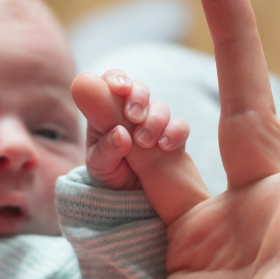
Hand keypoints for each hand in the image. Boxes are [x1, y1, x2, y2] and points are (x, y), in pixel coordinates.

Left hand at [77, 69, 188, 189]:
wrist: (129, 198)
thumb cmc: (107, 175)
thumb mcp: (99, 165)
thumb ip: (106, 149)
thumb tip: (121, 134)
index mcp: (107, 111)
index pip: (111, 83)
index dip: (117, 79)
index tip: (120, 89)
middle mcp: (131, 112)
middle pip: (139, 89)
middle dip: (138, 98)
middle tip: (133, 117)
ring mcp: (154, 123)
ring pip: (160, 107)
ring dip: (154, 120)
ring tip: (145, 143)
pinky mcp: (172, 138)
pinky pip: (180, 127)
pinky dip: (176, 132)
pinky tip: (165, 146)